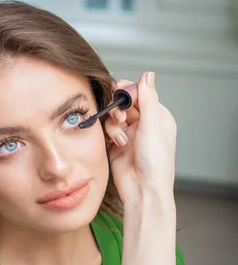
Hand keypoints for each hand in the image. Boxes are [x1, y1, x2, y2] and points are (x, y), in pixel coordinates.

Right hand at [104, 72, 176, 205]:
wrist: (142, 189)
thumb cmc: (155, 162)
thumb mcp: (152, 126)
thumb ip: (148, 99)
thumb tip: (147, 75)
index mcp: (158, 116)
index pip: (139, 93)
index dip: (128, 92)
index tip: (120, 94)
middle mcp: (144, 123)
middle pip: (123, 103)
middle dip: (118, 109)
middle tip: (119, 118)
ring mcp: (129, 133)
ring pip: (113, 116)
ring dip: (114, 125)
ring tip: (121, 138)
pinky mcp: (115, 144)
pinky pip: (106, 130)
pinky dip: (109, 134)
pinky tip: (116, 144)